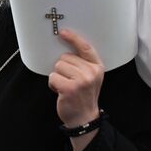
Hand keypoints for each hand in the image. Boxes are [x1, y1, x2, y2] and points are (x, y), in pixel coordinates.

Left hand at [48, 29, 104, 150]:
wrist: (84, 118)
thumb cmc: (83, 96)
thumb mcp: (90, 77)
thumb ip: (83, 63)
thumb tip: (66, 48)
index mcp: (97, 67)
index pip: (85, 47)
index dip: (73, 38)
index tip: (63, 32)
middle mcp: (91, 72)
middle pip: (65, 57)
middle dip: (63, 68)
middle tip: (69, 81)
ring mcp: (81, 80)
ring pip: (58, 66)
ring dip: (58, 76)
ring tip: (65, 86)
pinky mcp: (70, 88)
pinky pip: (53, 77)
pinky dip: (53, 84)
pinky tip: (60, 91)